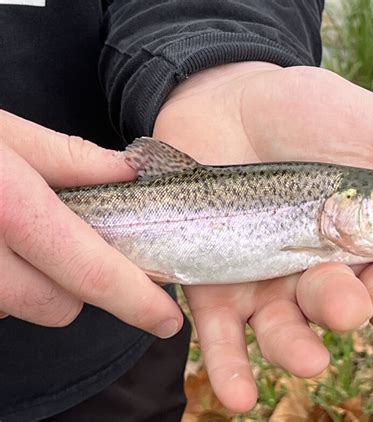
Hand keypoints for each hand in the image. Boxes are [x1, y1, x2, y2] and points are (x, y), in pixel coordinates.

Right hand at [0, 110, 182, 337]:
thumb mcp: (4, 134)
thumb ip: (71, 158)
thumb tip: (131, 171)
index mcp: (8, 210)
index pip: (89, 272)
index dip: (137, 301)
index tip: (168, 320)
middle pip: (60, 306)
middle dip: (78, 285)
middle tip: (73, 246)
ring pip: (24, 309)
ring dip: (37, 285)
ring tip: (21, 239)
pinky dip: (5, 283)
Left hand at [154, 62, 372, 410]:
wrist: (231, 97)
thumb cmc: (310, 111)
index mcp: (358, 240)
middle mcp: (312, 266)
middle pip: (331, 307)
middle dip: (340, 312)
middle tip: (343, 306)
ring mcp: (262, 275)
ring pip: (280, 327)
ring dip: (292, 348)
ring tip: (304, 359)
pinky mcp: (214, 276)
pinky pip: (220, 328)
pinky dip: (228, 363)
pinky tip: (238, 395)